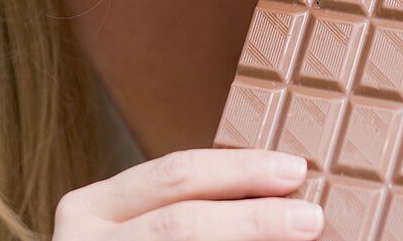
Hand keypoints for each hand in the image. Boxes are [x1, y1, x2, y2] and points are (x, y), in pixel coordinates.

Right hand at [53, 148, 322, 239]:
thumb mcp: (142, 222)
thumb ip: (197, 202)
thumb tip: (283, 189)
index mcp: (92, 206)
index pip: (176, 173)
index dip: (241, 169)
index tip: (295, 169)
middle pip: (183, 224)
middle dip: (255, 219)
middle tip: (310, 216)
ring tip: (303, 238)